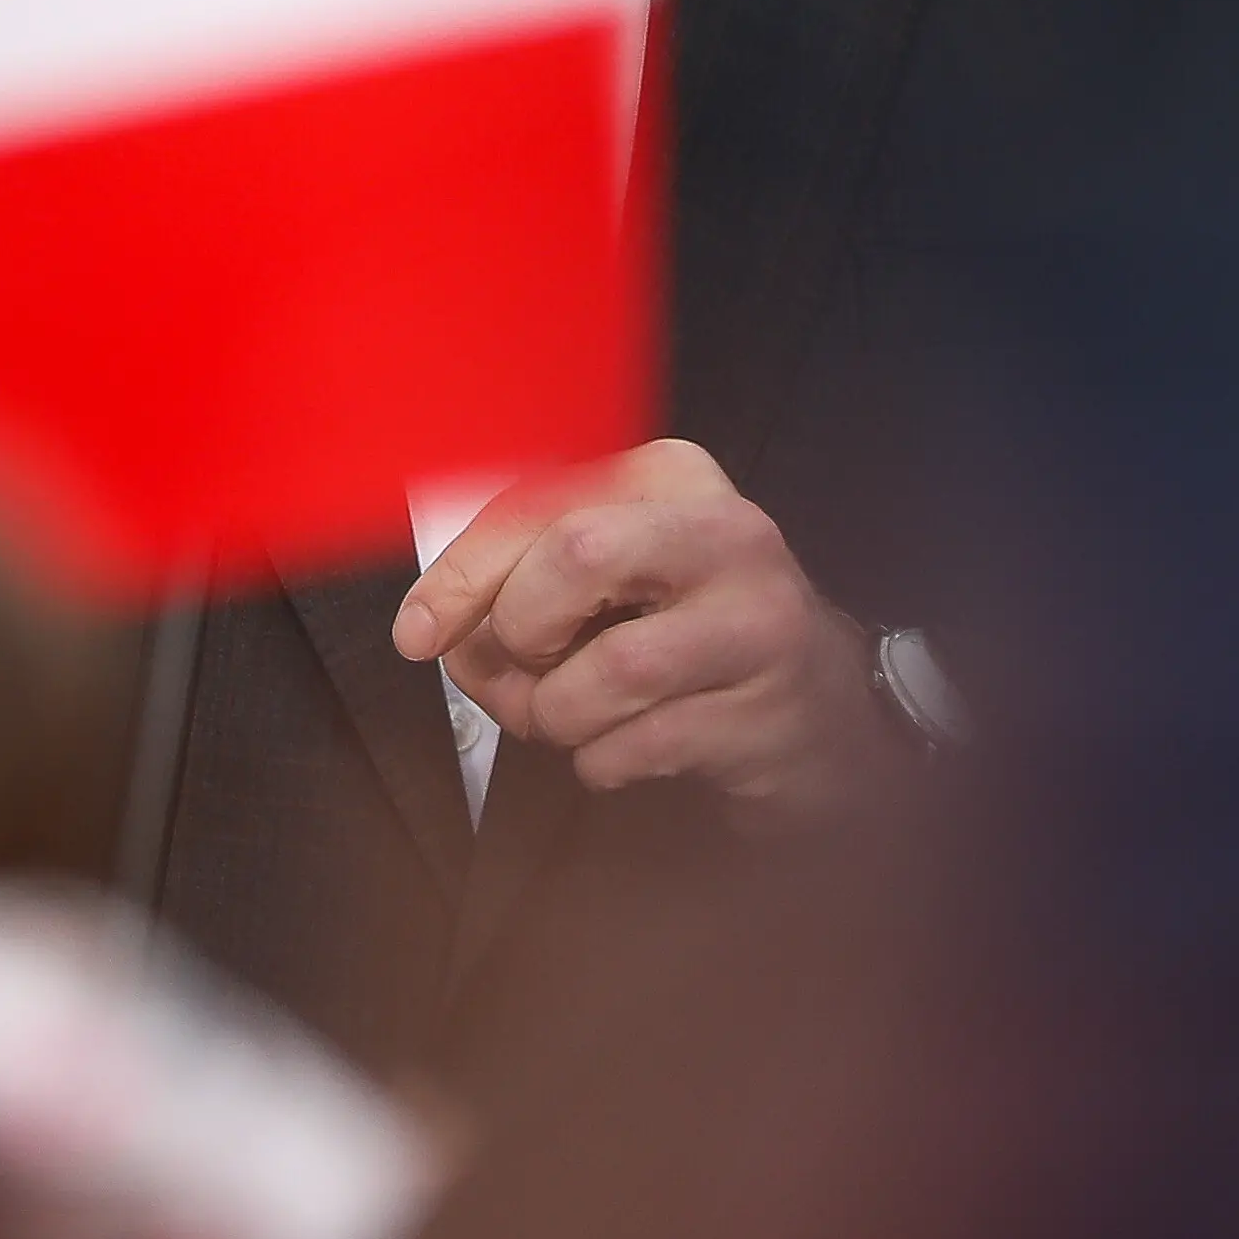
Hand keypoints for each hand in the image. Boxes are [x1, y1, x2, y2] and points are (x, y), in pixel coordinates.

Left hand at [390, 439, 909, 824]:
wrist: (820, 715)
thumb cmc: (682, 633)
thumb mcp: (607, 577)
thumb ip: (516, 578)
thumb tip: (428, 628)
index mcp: (670, 478)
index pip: (541, 503)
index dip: (462, 573)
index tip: (418, 632)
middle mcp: (726, 535)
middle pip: (578, 554)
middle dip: (522, 631)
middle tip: (523, 668)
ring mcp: (760, 625)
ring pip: (609, 670)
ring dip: (557, 714)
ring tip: (569, 718)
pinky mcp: (771, 714)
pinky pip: (641, 746)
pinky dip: (602, 761)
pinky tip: (624, 748)